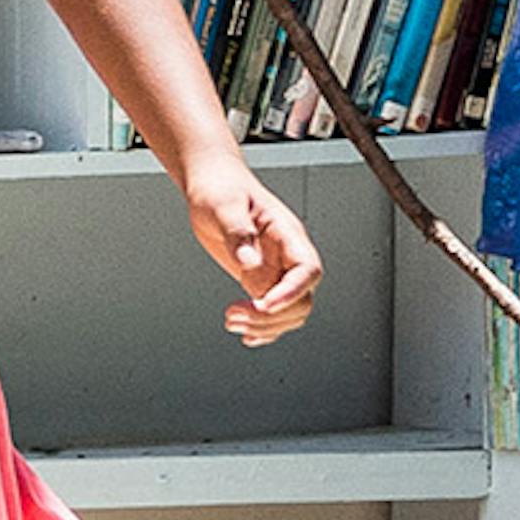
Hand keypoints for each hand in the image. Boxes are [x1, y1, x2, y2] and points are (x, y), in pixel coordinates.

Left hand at [182, 163, 319, 341]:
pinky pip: (272, 313)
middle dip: (271, 316)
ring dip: (264, 326)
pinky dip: (262, 329)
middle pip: (301, 300)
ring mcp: (275, 270)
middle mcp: (287, 256)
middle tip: (235, 314)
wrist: (212, 185)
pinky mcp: (259, 280)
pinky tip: (245, 334)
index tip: (263, 304)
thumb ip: (238, 232)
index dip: (292, 292)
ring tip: (231, 320)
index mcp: (287, 234)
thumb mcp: (224, 204)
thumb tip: (248, 261)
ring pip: (289, 312)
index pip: (308, 270)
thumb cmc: (222, 187)